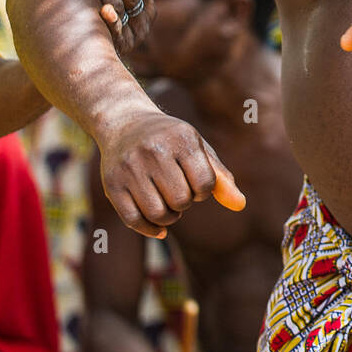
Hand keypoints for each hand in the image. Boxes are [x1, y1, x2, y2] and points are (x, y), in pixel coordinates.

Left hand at [72, 0, 155, 55]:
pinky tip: (103, 9)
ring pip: (119, 4)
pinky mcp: (121, 48)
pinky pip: (118, 32)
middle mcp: (145, 17)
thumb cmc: (98, 22)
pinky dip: (112, 20)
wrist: (94, 62)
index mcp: (147, 3)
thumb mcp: (112, 1)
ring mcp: (134, 34)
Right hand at [98, 111, 245, 238]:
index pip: (205, 184)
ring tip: (168, 205)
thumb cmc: (169, 140)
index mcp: (181, 138)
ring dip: (169, 217)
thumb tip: (240, 205)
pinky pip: (133, 220)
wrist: (123, 122)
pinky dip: (149, 229)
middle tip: (178, 192)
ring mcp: (129, 167)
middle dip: (184, 203)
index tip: (195, 183)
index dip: (203, 191)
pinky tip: (157, 225)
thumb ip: (220, 178)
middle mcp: (153, 150)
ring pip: (157, 213)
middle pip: (180, 201)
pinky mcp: (111, 183)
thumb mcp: (197, 149)